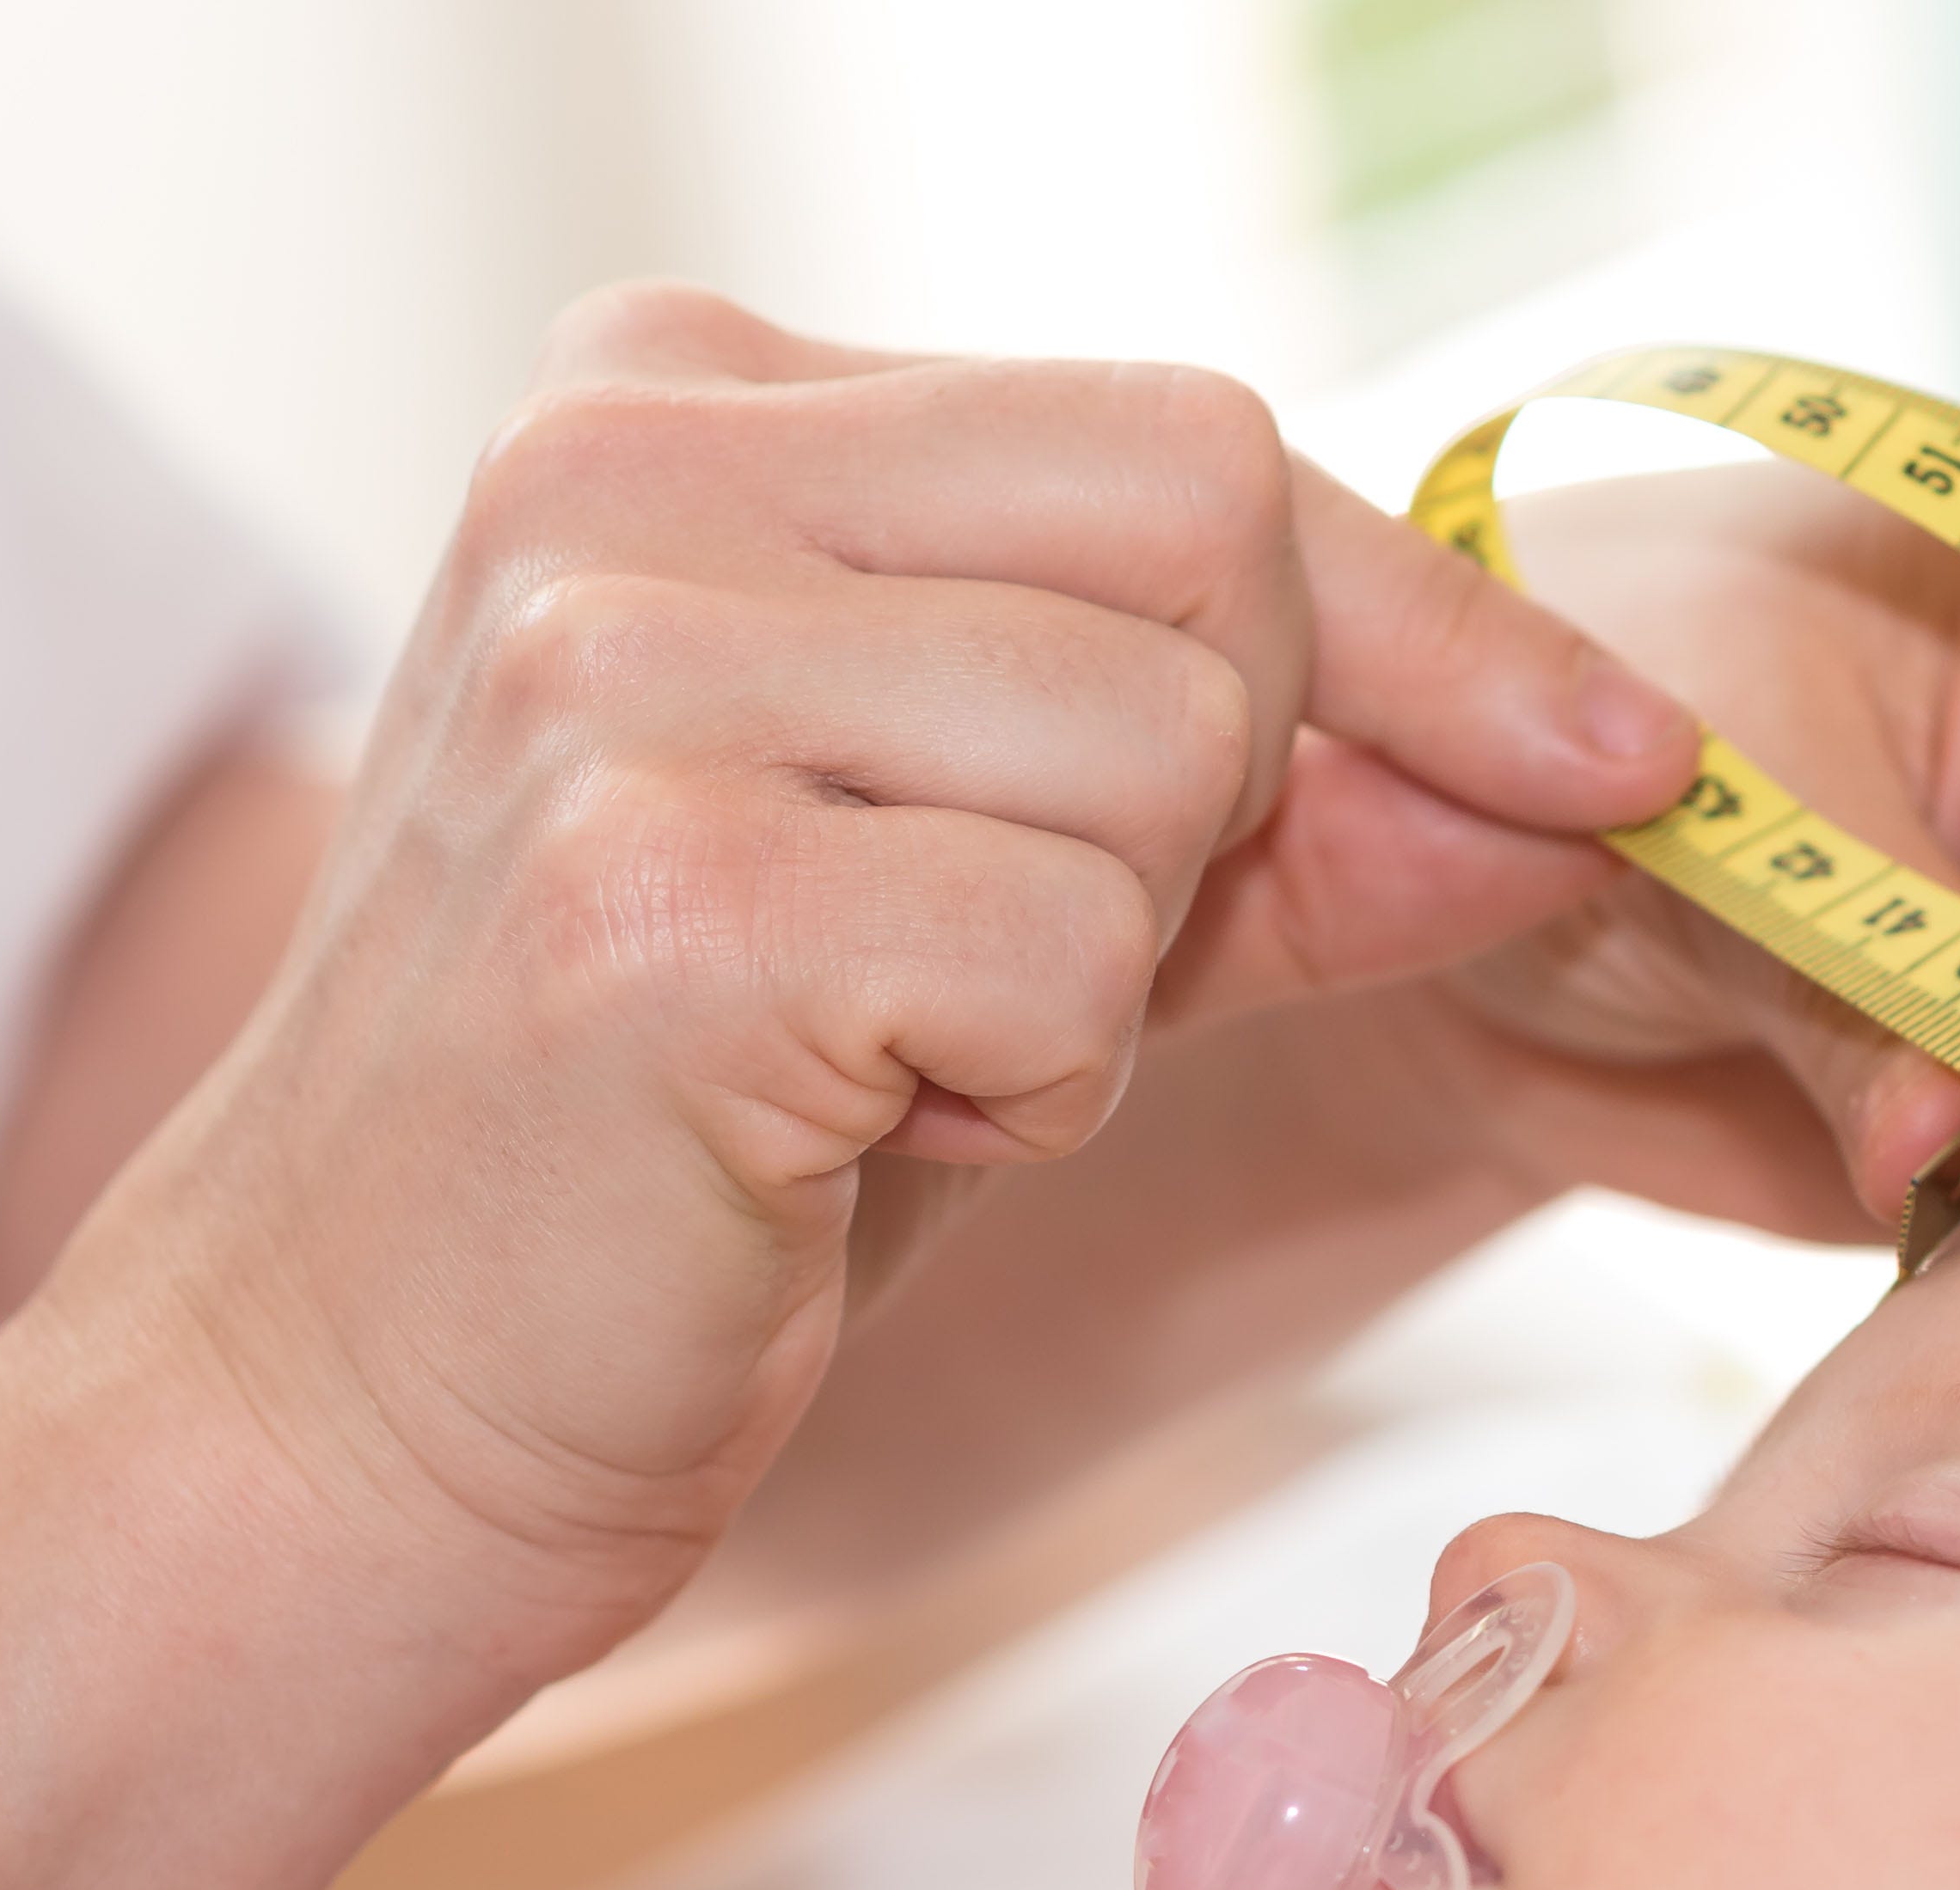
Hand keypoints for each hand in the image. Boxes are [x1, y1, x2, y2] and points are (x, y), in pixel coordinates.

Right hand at [42, 288, 1691, 1705]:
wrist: (349, 1421)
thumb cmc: (678, 1161)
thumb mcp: (1009, 916)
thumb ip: (1287, 817)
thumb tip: (1610, 762)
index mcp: (673, 399)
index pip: (1193, 440)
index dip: (1424, 630)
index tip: (1603, 761)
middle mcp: (614, 473)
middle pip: (1213, 538)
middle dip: (1229, 801)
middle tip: (1016, 971)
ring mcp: (611, 670)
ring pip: (1166, 757)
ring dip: (1109, 973)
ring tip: (887, 1059)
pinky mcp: (652, 893)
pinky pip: (1075, 957)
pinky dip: (1030, 1089)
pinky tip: (838, 1136)